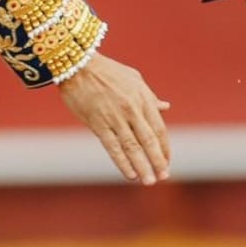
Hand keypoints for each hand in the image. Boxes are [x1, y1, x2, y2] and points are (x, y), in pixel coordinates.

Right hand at [58, 52, 170, 184]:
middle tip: (163, 176)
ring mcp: (115, 118)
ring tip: (149, 181)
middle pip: (149, 141)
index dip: (164, 148)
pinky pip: (113, 147)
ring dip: (142, 166)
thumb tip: (165, 107)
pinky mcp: (98, 124)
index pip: (159, 129)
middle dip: (157, 161)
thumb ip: (150, 96)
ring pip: (133, 147)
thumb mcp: (134, 78)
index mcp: (143, 99)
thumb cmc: (107, 70)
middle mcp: (132, 110)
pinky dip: (122, 163)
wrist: (78, 65)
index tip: (166, 161)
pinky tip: (130, 174)